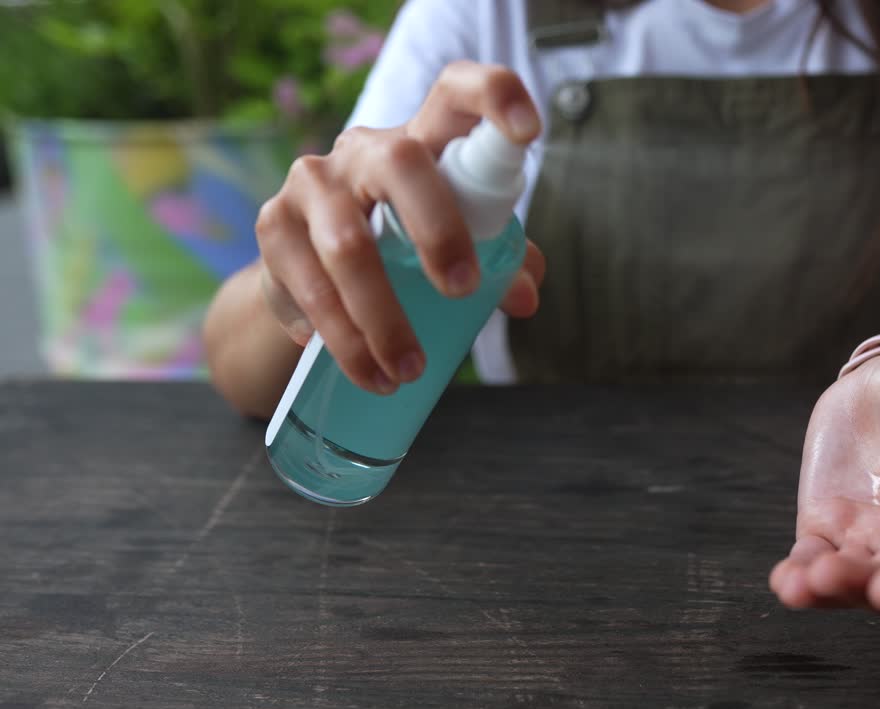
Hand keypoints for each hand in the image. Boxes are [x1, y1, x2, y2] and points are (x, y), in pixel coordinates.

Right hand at [255, 61, 545, 395]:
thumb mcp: (458, 243)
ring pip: (348, 246)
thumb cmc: (404, 244)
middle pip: (402, 165)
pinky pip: (306, 285)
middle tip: (463, 293)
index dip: (495, 97)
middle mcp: (366, 149)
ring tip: (406, 372)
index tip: (531, 132)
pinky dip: (338, 336)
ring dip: (381, 319)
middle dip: (438, 230)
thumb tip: (524, 295)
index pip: (456, 91)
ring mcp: (312, 183)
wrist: (308, 270)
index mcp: (423, 140)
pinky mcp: (273, 225)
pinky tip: (358, 365)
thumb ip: (501, 259)